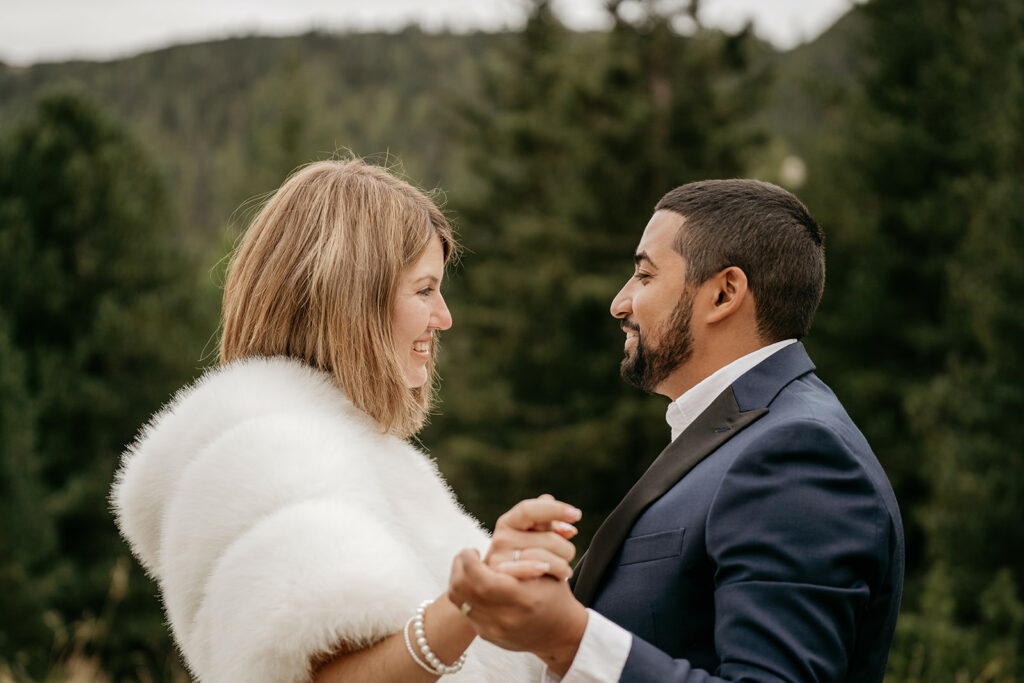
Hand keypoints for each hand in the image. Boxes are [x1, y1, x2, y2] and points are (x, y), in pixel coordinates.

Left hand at [449, 549, 588, 675]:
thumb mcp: (554, 571)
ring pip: (458, 599)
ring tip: (468, 566)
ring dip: (459, 577)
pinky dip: (465, 592)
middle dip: (458, 567)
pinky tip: (474, 582)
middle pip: (461, 589)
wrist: (559, 634)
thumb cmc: (557, 596)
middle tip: (467, 555)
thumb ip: (539, 546)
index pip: (483, 581)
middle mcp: (505, 618)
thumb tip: (535, 520)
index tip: (472, 549)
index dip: (470, 562)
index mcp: (524, 600)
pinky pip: (464, 610)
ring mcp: (493, 629)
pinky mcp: (486, 635)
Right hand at [486, 494, 579, 580]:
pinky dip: (536, 568)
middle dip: (566, 549)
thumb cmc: (526, 557)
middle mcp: (501, 538)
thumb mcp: (537, 538)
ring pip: (543, 558)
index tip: (577, 515)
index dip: (554, 510)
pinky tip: (545, 570)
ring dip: (561, 566)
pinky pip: (525, 570)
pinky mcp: (500, 580)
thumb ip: (551, 527)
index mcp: (509, 522)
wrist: (505, 590)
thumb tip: (570, 529)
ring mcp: (499, 559)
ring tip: (565, 572)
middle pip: (548, 538)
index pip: (531, 510)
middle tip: (569, 557)